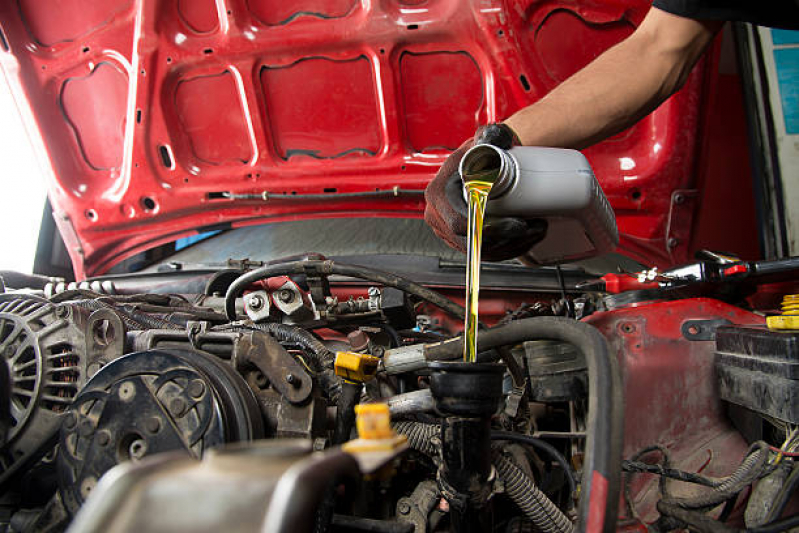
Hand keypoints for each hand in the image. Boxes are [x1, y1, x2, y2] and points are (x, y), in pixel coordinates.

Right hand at [424, 124, 547, 260]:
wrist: (483, 160)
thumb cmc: (483, 151)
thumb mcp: (484, 141)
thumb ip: (490, 136)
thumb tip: (495, 138)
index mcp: (438, 193)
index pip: (460, 223)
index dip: (490, 229)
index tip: (517, 224)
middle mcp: (437, 214)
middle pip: (471, 242)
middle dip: (506, 240)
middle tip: (532, 228)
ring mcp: (447, 229)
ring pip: (480, 251)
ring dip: (512, 246)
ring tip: (535, 231)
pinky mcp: (460, 239)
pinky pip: (483, 252)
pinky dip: (507, 249)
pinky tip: (526, 238)